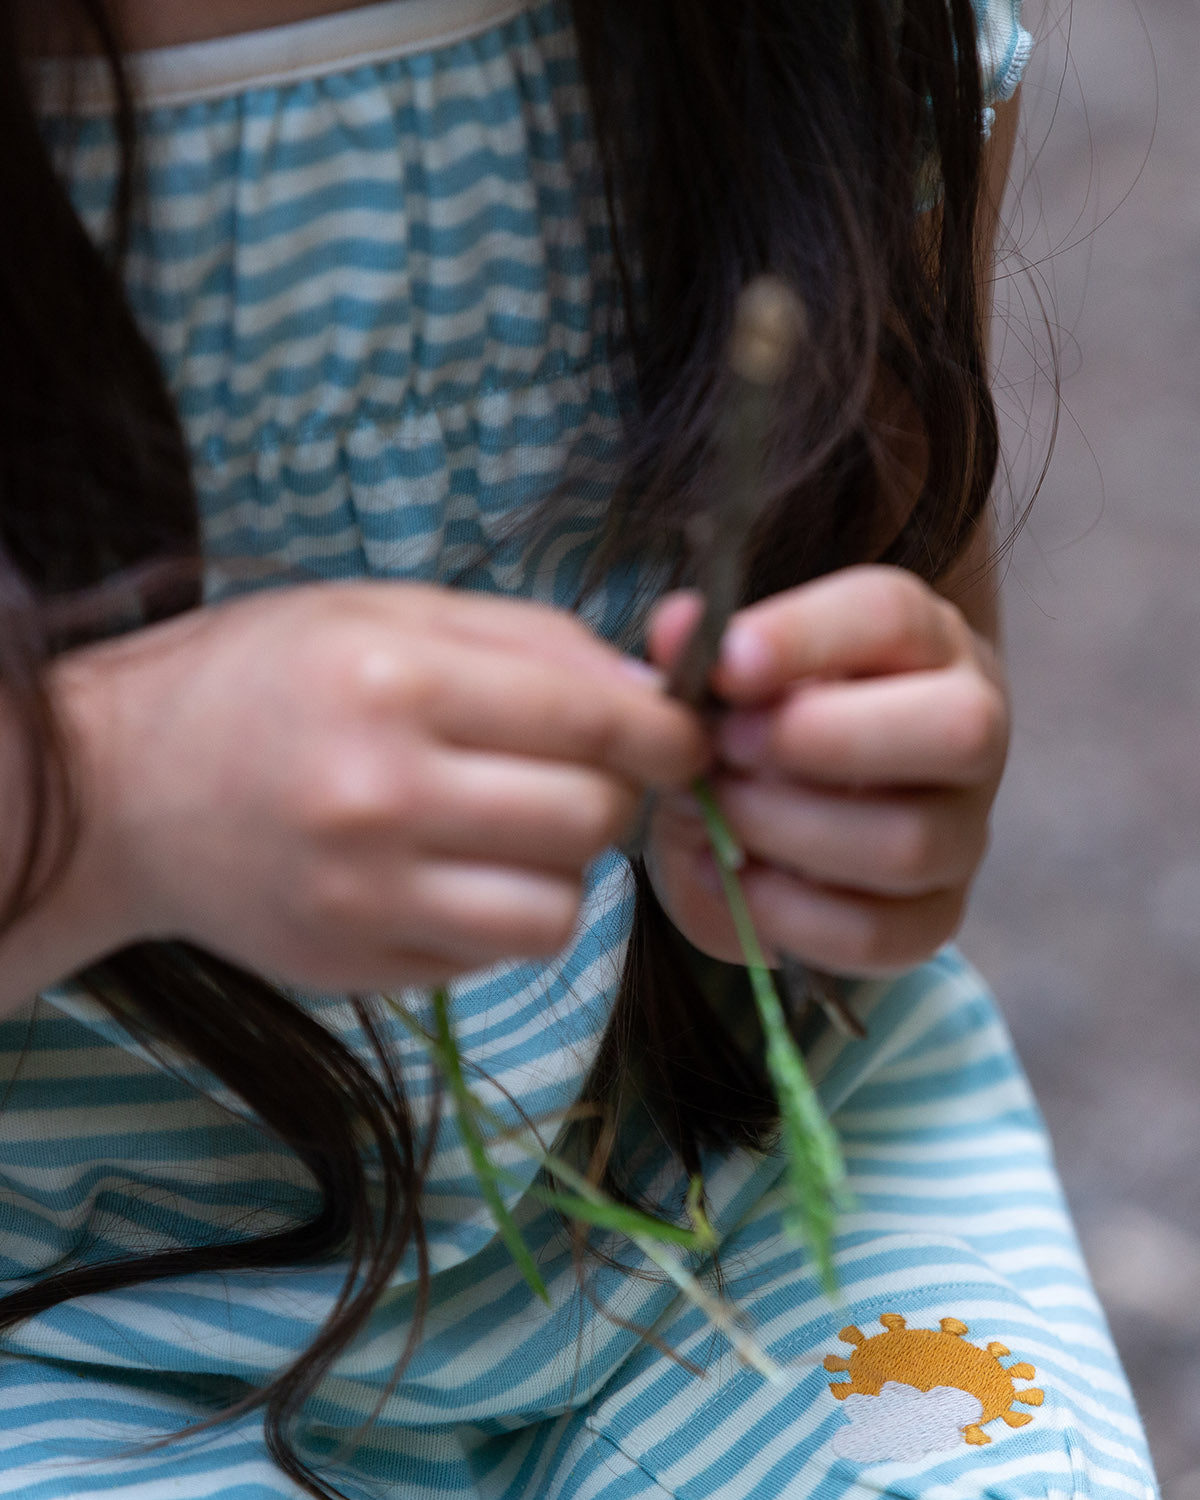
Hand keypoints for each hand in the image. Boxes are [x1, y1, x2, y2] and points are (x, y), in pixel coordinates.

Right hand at [54, 584, 704, 991]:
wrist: (123, 786)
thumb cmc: (263, 677)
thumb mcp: (388, 613)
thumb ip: (530, 642)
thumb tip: (652, 694)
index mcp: (394, 681)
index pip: (592, 720)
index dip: (666, 733)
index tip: (680, 737)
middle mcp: (380, 795)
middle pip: (589, 820)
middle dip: (612, 794)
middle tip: (575, 772)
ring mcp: (364, 896)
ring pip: (555, 911)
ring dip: (562, 869)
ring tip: (512, 829)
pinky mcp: (355, 966)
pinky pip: (490, 957)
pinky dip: (499, 915)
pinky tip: (451, 872)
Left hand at [644, 566, 1008, 975]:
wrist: (770, 807)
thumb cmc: (760, 718)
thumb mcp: (730, 675)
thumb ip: (703, 648)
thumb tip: (679, 629)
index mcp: (922, 640)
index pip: (892, 617)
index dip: (804, 638)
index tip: (725, 666)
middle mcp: (972, 728)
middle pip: (957, 730)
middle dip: (822, 740)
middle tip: (728, 747)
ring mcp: (962, 829)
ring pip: (910, 843)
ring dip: (788, 830)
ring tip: (719, 811)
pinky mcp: (937, 915)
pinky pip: (881, 934)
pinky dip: (789, 913)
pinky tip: (733, 877)